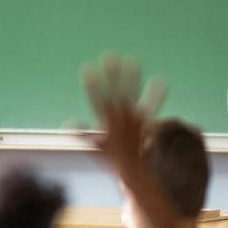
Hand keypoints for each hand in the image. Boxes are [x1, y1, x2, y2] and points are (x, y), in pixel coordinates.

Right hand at [80, 53, 164, 173]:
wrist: (132, 171)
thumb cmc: (113, 159)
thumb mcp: (95, 146)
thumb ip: (82, 133)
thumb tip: (67, 124)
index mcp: (105, 121)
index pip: (96, 98)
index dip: (91, 83)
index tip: (86, 68)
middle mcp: (118, 117)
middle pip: (114, 91)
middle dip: (111, 73)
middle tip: (109, 55)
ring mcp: (132, 119)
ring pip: (131, 94)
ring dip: (132, 77)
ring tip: (132, 59)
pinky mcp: (145, 122)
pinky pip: (152, 106)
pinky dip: (156, 95)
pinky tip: (161, 81)